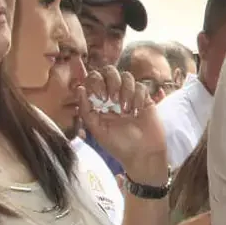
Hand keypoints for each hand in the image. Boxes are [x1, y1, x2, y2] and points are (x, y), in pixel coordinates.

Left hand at [78, 66, 167, 184]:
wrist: (142, 153)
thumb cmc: (118, 144)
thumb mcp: (97, 129)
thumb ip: (86, 110)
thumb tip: (80, 88)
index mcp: (99, 101)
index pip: (94, 78)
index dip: (95, 82)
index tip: (100, 98)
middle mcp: (114, 95)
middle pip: (110, 71)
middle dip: (111, 82)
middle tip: (111, 100)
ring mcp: (130, 96)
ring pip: (127, 77)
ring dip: (125, 92)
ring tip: (126, 111)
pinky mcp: (145, 99)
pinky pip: (141, 87)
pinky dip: (138, 97)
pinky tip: (137, 112)